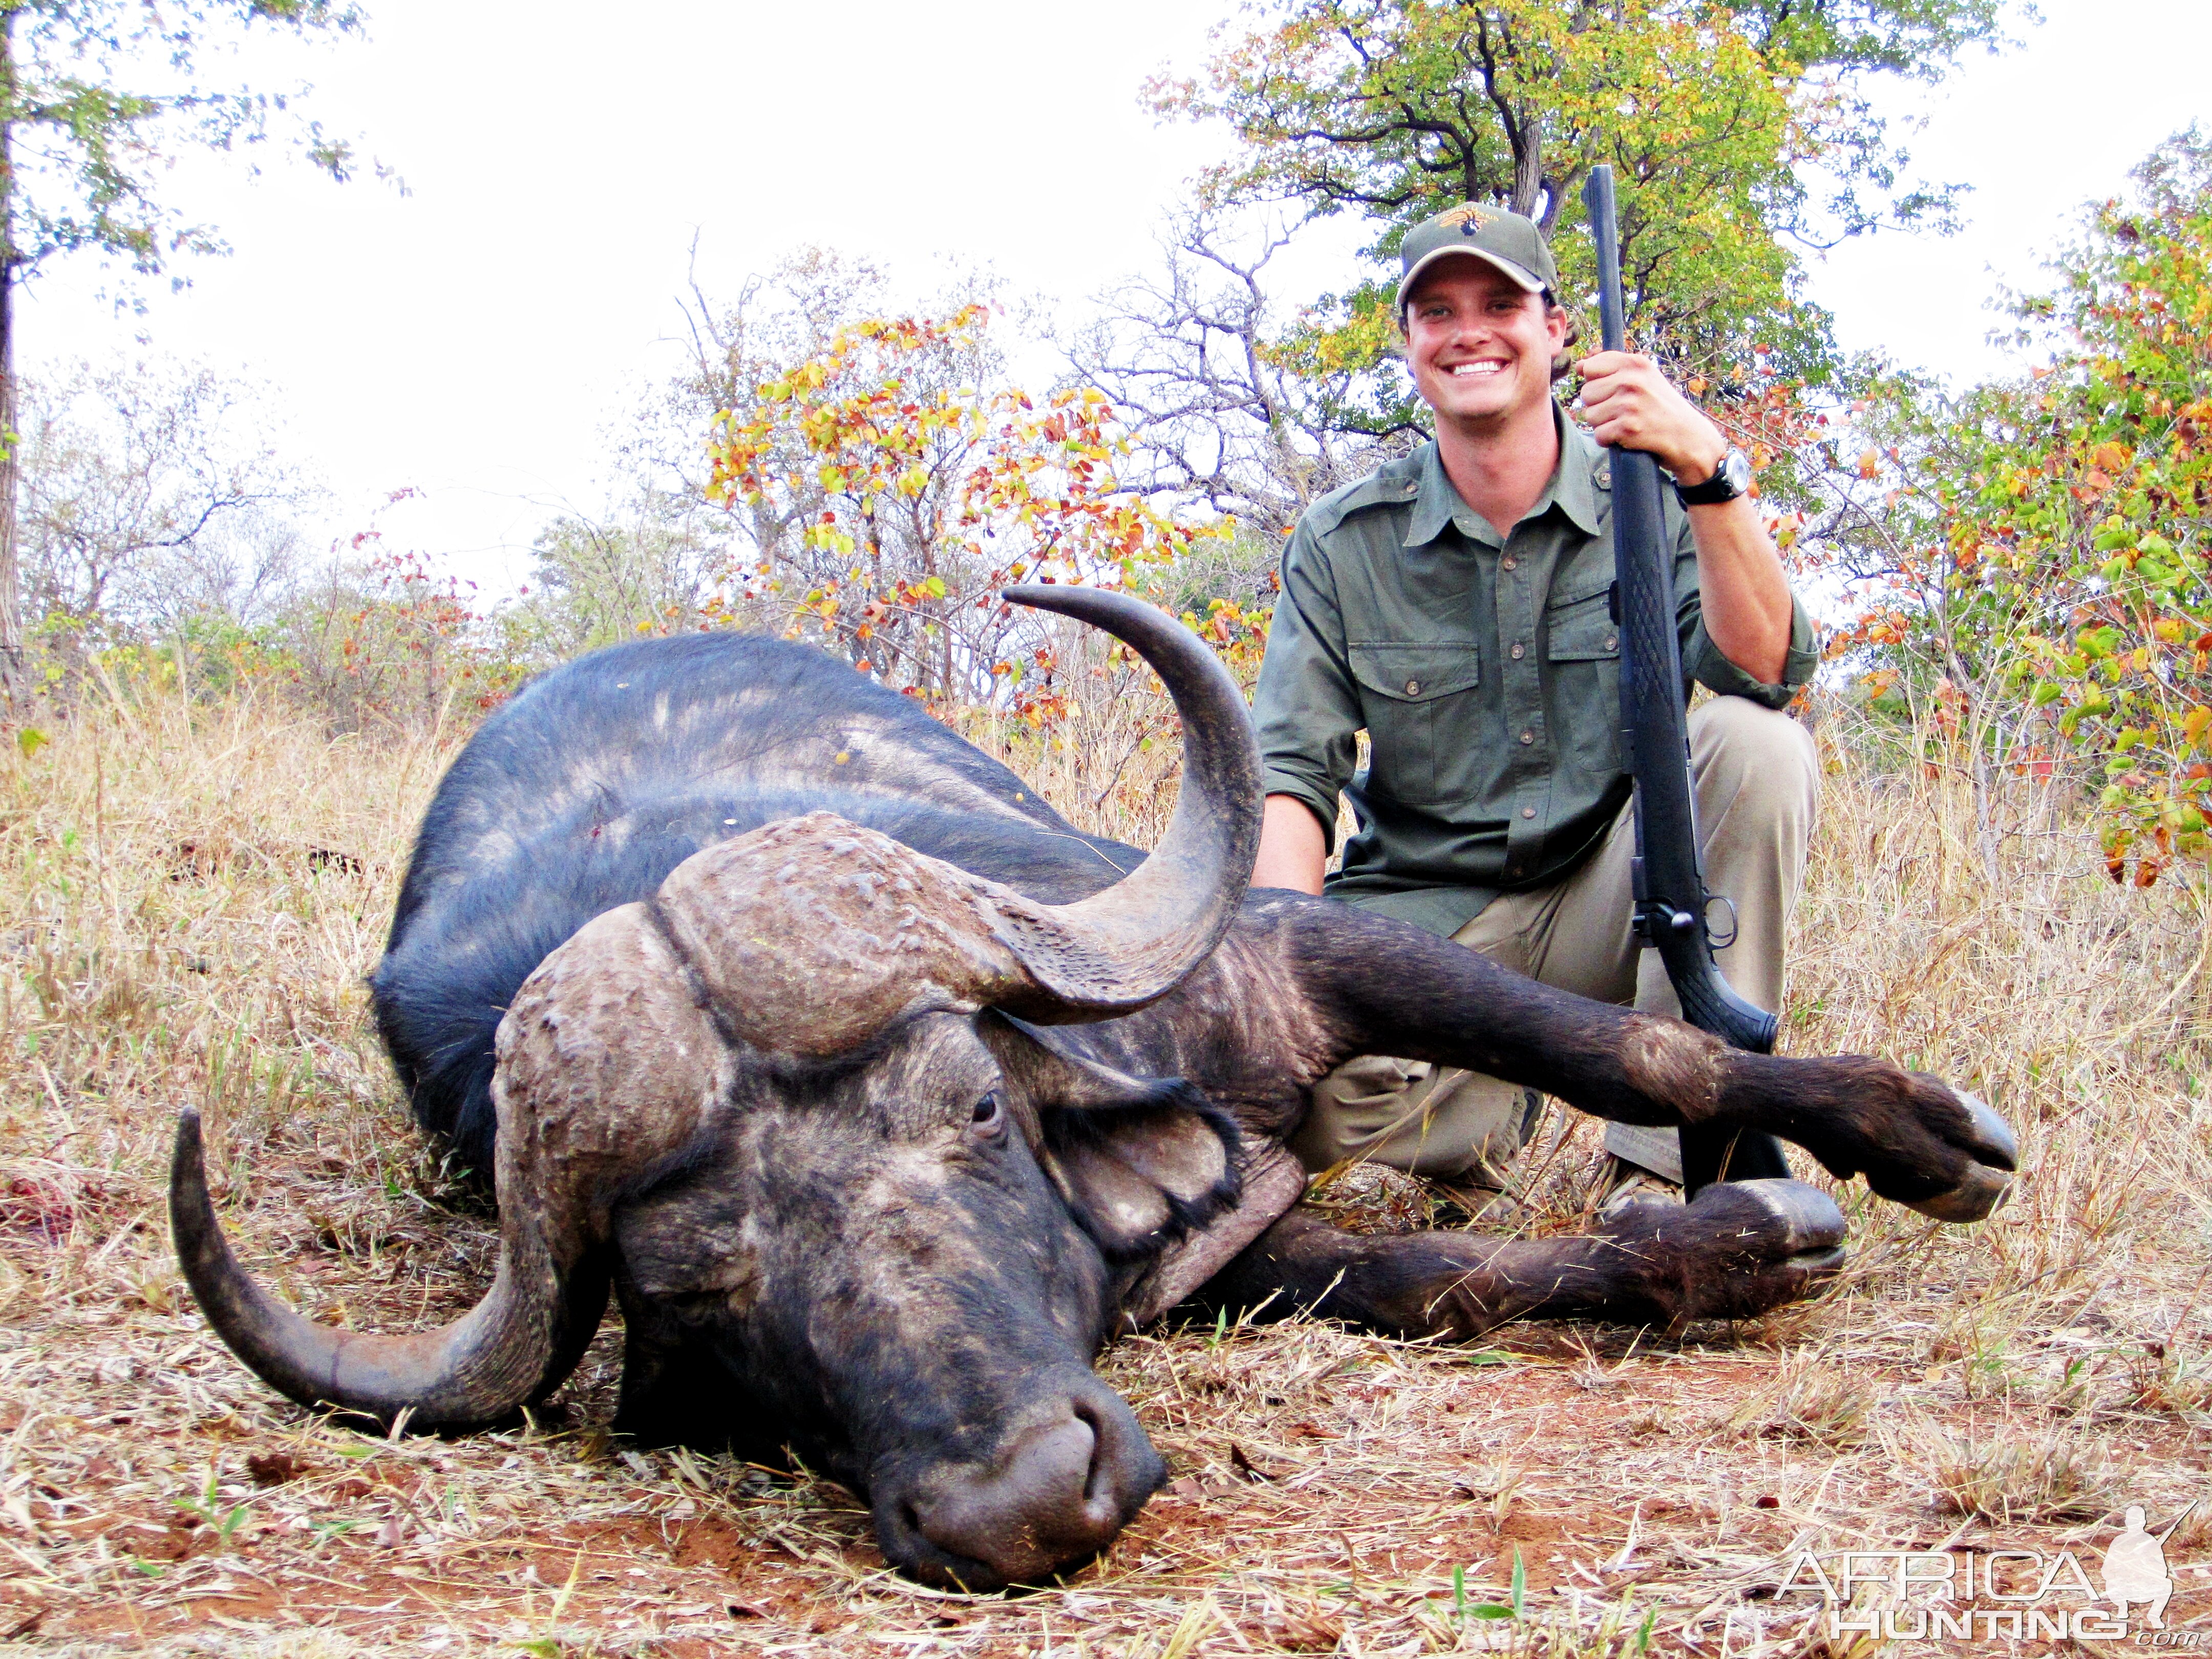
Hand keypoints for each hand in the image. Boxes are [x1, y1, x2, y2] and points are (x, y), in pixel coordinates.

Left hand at [1576, 351, 1725, 482]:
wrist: (1689, 437)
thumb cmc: (1662, 407)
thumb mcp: (1645, 378)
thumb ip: (1614, 368)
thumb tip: (1580, 365)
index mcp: (1635, 363)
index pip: (1590, 367)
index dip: (1596, 382)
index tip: (1613, 391)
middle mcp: (1632, 380)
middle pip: (1586, 393)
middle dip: (1599, 405)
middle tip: (1623, 411)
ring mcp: (1630, 404)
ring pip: (1589, 415)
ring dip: (1604, 424)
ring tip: (1627, 422)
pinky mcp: (1628, 428)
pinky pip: (1599, 435)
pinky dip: (1609, 440)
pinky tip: (1627, 437)